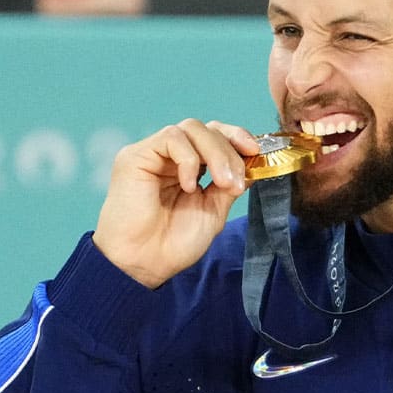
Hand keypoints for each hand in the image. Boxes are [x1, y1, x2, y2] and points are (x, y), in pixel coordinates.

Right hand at [93, 120, 257, 288]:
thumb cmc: (174, 243)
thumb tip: (253, 163)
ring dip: (216, 153)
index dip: (237, 138)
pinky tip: (189, 186)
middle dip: (230, 151)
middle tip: (236, 182)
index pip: (215, 136)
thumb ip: (230, 184)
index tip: (256, 152)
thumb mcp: (214, 211)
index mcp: (189, 167)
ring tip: (222, 184)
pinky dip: (188, 159)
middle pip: (207, 129)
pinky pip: (171, 138)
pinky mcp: (136, 156)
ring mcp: (153, 154)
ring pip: (191, 128)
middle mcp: (170, 156)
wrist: (144, 263)